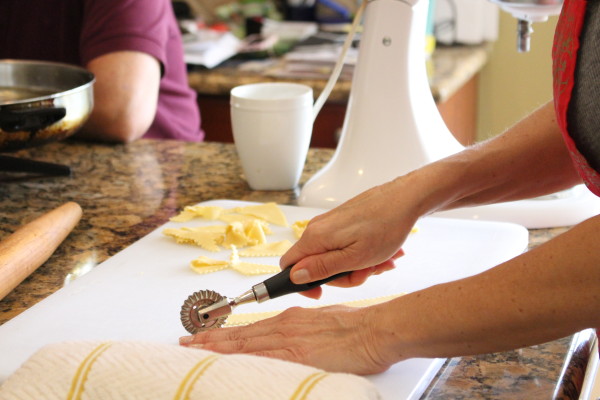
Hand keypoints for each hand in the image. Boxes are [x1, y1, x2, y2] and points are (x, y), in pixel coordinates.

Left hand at [179, 305, 395, 374]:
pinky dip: (239, 357)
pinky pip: (261, 356)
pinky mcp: (298, 354)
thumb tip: (292, 341)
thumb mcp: (323, 323)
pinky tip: (224, 361)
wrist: (376, 329)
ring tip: (193, 350)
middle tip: (186, 342)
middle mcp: (285, 326)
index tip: (206, 337)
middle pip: (240, 335)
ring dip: (216, 347)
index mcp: (290, 320)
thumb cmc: (357, 327)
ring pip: (244, 343)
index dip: (225, 334)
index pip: (249, 329)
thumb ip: (303, 332)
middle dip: (210, 340)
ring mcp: (289, 340)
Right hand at [282, 180, 414, 296]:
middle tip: (366, 273)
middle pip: (316, 265)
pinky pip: (344, 247)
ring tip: (380, 262)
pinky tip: (381, 254)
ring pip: (334, 257)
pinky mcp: (343, 221)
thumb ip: (322, 268)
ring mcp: (331, 224)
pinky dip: (361, 254)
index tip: (321, 292)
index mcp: (315, 237)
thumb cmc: (384, 227)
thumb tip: (295, 276)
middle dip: (342, 275)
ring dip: (357, 266)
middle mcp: (318, 228)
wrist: (404, 199)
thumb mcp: (354, 258)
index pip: (289, 266)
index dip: (302, 283)